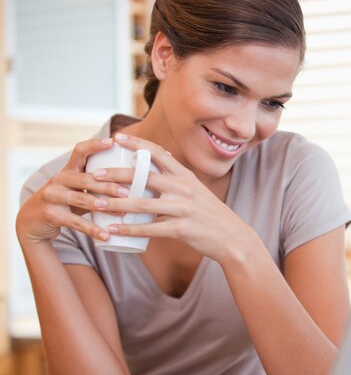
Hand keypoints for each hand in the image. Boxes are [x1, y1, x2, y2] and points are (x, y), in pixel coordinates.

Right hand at [16, 137, 129, 245]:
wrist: (32, 221)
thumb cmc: (63, 203)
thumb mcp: (76, 190)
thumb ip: (95, 185)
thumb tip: (132, 185)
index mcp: (68, 170)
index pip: (80, 151)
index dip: (95, 145)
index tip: (113, 142)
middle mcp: (59, 179)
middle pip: (85, 178)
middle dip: (108, 185)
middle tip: (127, 192)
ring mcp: (52, 196)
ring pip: (80, 199)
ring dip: (101, 205)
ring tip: (119, 212)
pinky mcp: (51, 214)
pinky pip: (75, 222)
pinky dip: (92, 229)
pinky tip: (106, 235)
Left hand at [92, 133, 254, 263]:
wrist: (231, 236)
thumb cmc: (208, 213)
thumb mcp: (195, 189)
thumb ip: (175, 179)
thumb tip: (155, 166)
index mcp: (185, 175)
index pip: (158, 152)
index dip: (137, 143)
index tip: (116, 137)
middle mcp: (183, 188)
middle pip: (144, 176)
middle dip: (116, 174)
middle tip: (95, 174)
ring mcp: (182, 208)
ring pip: (142, 204)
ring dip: (116, 204)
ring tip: (96, 204)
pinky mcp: (181, 229)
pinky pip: (150, 229)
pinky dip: (129, 229)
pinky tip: (114, 229)